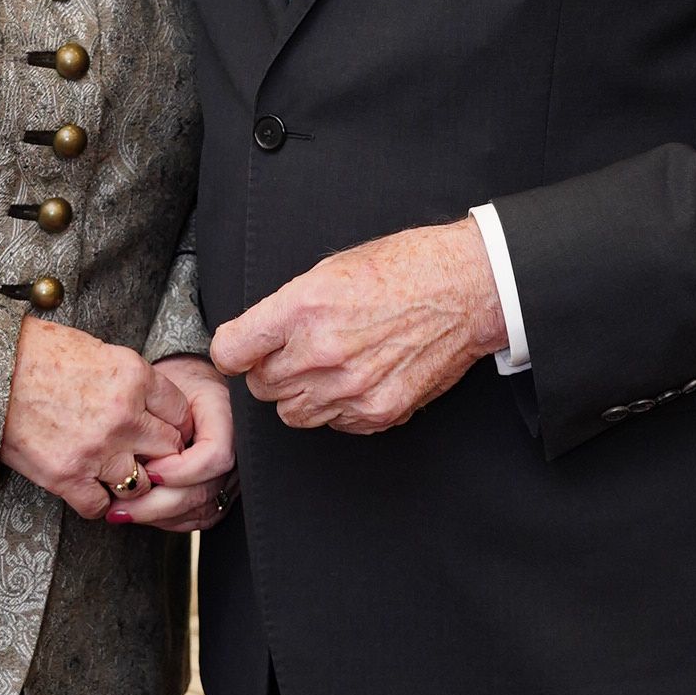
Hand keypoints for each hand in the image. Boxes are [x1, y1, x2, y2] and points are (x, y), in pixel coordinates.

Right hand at [0, 319, 190, 518]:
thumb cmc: (37, 354)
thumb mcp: (98, 350)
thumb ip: (131, 380)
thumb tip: (153, 404)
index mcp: (134, 377)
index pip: (180, 412)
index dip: (173, 424)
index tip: (163, 429)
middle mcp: (123, 415)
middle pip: (169, 449)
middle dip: (158, 453)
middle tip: (142, 453)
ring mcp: (97, 449)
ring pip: (141, 483)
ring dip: (129, 479)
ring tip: (111, 469)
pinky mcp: (67, 476)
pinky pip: (100, 505)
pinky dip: (96, 500)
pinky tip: (85, 484)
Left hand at [110, 356, 237, 532]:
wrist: (190, 386)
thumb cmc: (174, 383)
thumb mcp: (162, 386)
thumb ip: (157, 415)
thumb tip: (138, 458)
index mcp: (229, 417)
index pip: (216, 456)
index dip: (181, 470)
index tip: (149, 470)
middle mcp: (239, 450)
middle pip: (204, 491)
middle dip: (158, 503)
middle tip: (120, 505)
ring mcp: (234, 475)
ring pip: (201, 510)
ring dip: (159, 516)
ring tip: (123, 512)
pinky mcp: (223, 492)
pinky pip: (201, 517)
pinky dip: (171, 520)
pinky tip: (144, 514)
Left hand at [209, 221, 507, 435]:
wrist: (464, 290)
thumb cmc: (404, 270)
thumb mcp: (331, 270)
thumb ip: (286, 309)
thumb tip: (255, 337)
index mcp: (303, 308)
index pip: (231, 351)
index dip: (234, 352)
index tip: (241, 352)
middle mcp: (322, 352)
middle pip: (260, 386)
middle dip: (271, 370)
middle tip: (297, 352)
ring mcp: (350, 387)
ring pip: (292, 413)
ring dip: (301, 394)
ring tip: (328, 367)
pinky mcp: (378, 411)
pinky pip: (334, 424)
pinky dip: (337, 408)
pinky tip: (357, 378)